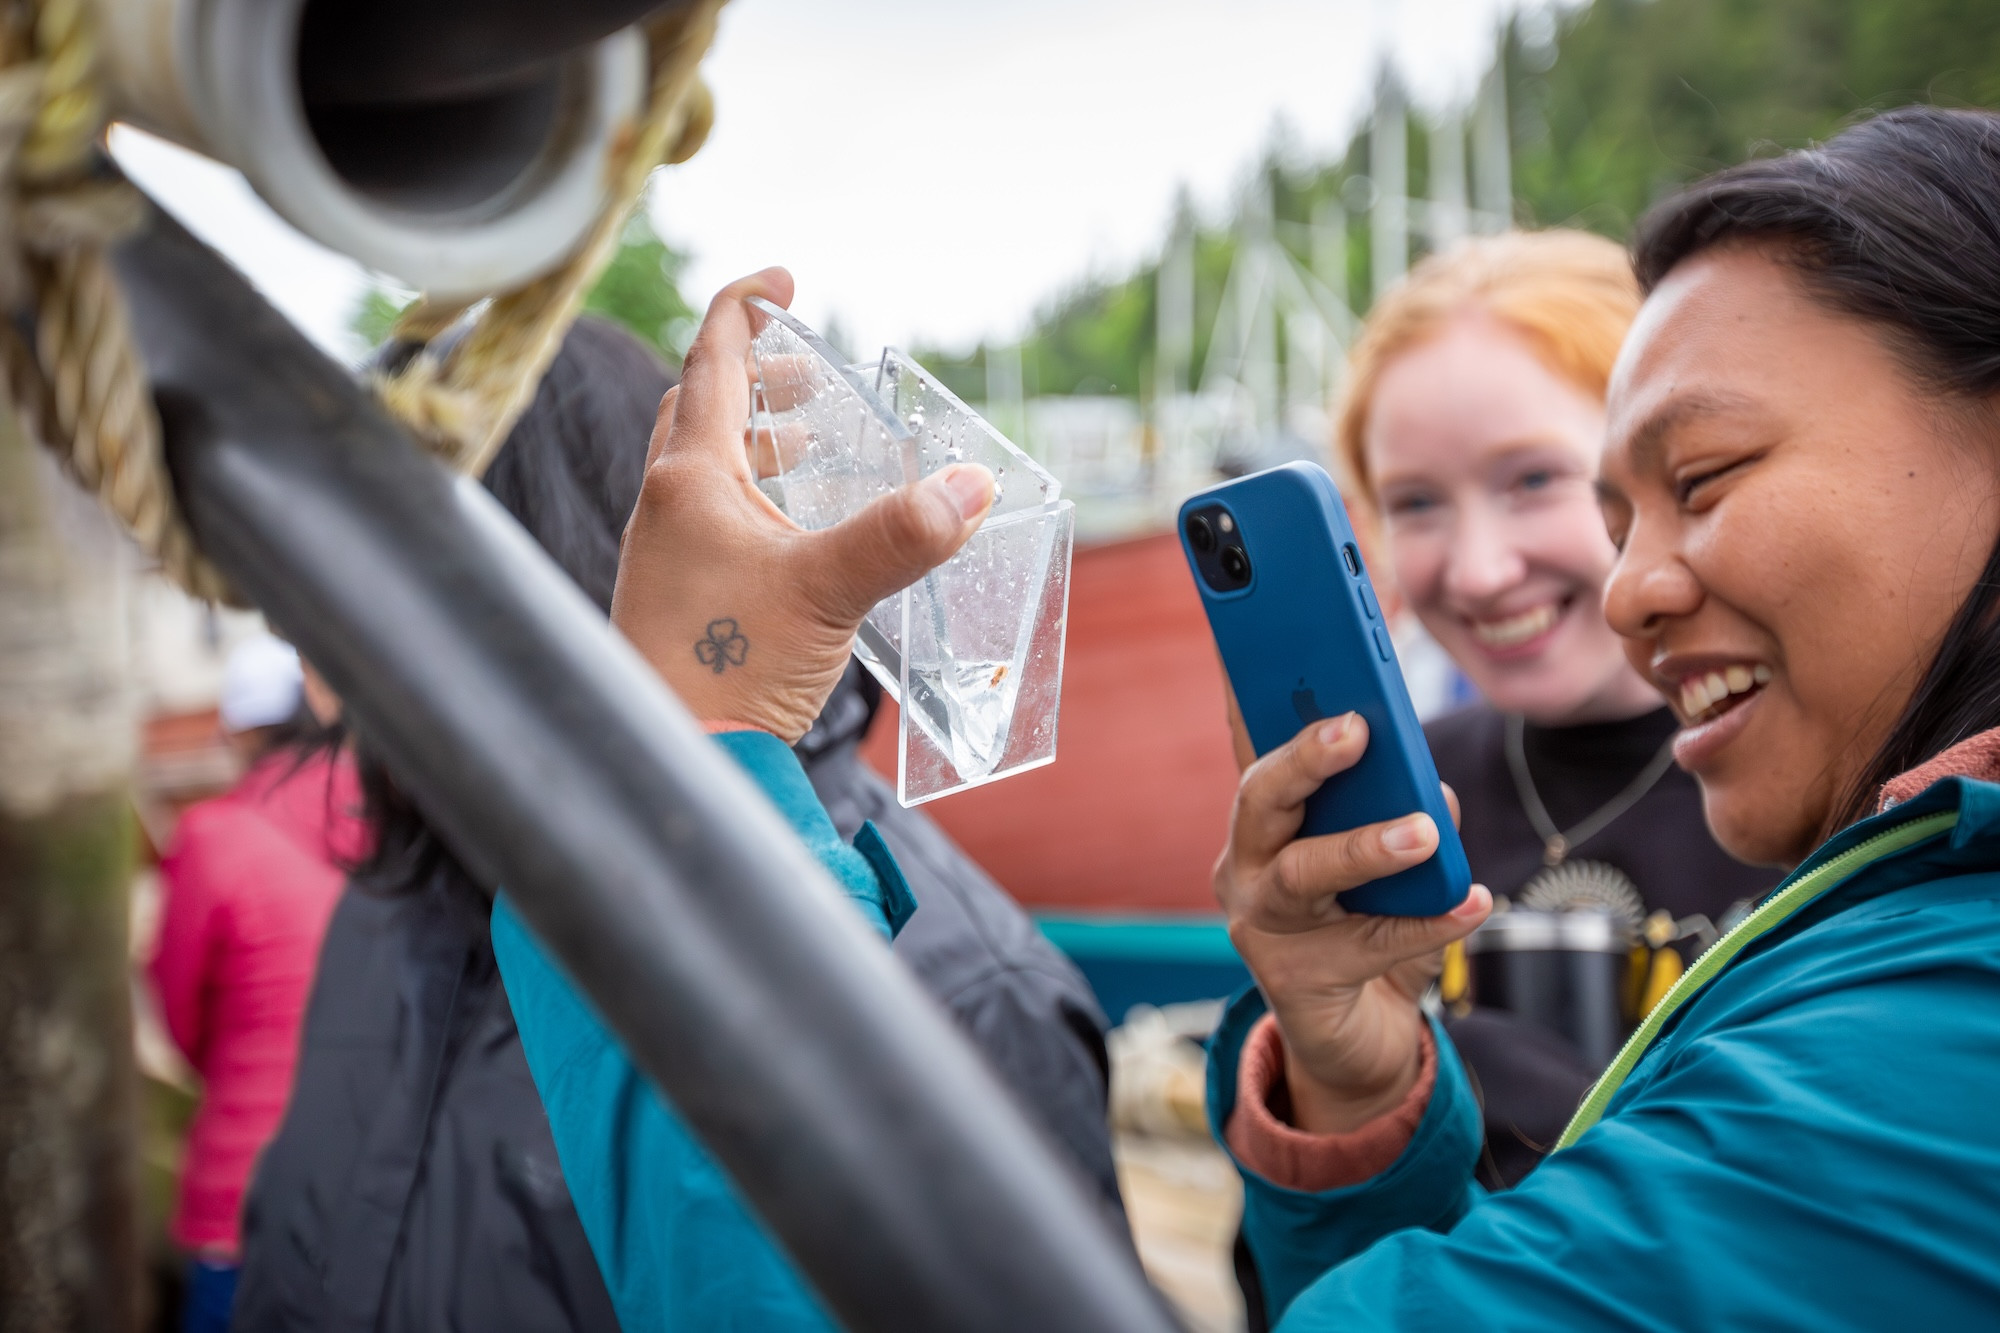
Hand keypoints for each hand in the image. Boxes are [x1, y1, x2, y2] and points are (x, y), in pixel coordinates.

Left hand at [610, 269, 994, 739]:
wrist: (677, 757)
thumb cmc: (729, 670)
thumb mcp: (830, 591)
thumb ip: (902, 535)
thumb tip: (973, 487)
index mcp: (691, 477)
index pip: (713, 359)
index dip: (747, 307)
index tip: (782, 278)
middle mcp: (667, 503)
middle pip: (701, 406)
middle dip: (755, 375)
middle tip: (807, 372)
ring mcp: (665, 550)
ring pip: (701, 463)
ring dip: (752, 437)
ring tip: (806, 443)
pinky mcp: (676, 594)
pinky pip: (707, 514)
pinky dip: (748, 492)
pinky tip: (788, 529)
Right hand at [1214, 712, 1490, 1133]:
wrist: (1357, 1036)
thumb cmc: (1369, 928)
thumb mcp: (1394, 860)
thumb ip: (1406, 813)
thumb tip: (1433, 791)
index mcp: (1265, 820)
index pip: (1254, 743)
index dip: (1249, 693)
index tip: (1259, 643)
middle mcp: (1245, 864)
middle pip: (1260, 800)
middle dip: (1304, 759)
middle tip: (1354, 730)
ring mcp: (1261, 924)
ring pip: (1302, 874)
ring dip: (1363, 847)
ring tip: (1421, 832)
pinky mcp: (1294, 980)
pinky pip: (1367, 944)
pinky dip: (1428, 924)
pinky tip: (1475, 902)